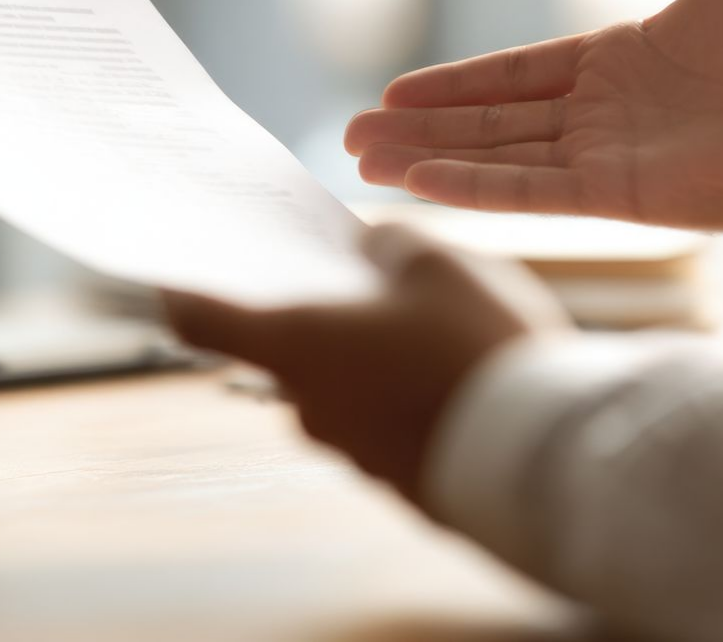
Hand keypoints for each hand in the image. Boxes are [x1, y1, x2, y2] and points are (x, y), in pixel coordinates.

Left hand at [163, 224, 569, 501]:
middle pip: (289, 346)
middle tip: (364, 270)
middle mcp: (308, 405)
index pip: (200, 317)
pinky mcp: (398, 478)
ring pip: (344, 384)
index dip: (185, 284)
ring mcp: (352, 451)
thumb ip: (391, 245)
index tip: (187, 259)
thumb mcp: (439, 265)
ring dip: (370, 352)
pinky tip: (454, 367)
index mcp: (295, 347)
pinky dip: (403, 392)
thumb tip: (371, 248)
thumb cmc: (473, 347)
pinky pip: (385, 420)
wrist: (537, 455)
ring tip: (434, 318)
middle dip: (321, 310)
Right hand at [345, 0, 722, 231]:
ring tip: (359, 160)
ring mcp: (606, 159)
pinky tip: (418, 181)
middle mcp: (601, 116)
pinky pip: (532, 191)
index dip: (453, 83)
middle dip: (419, 128)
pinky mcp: (620, 197)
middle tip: (351, 134)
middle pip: (489, 121)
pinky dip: (474, 187)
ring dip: (428, 159)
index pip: (515, 73)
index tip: (394, 92)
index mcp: (618, 63)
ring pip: (496, 158)